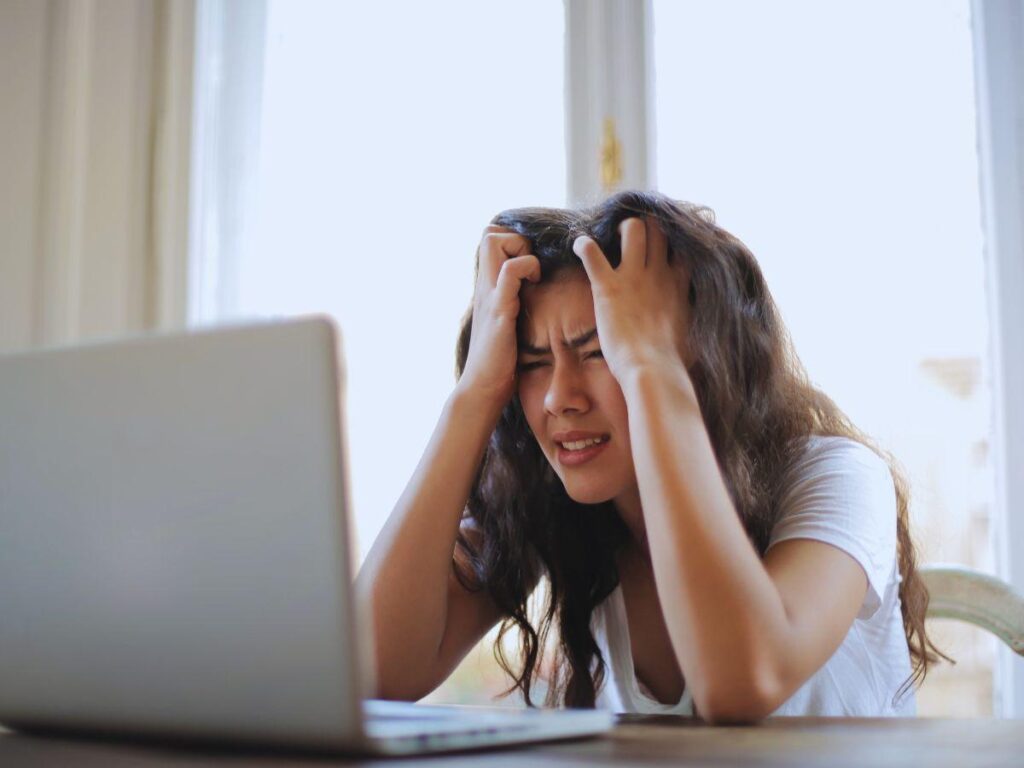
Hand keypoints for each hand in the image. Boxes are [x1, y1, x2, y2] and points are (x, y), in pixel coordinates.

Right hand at [457, 226, 539, 409]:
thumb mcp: (505, 323)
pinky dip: (526, 268)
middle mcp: (484, 286)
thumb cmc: (498, 361)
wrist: (482, 388)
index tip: (530, 264)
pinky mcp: (499, 310)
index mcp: (487, 288)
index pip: (490, 239)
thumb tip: (531, 298)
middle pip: (489, 232)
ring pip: (493, 242)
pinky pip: (509, 272)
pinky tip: (534, 286)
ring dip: (520, 250)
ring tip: (532, 275)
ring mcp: (490, 295)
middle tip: (531, 266)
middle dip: (515, 239)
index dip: (512, 241)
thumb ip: (512, 304)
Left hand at [572, 217, 690, 384]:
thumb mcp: (693, 335)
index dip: (672, 240)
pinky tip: (579, 246)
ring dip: (620, 228)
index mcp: (679, 285)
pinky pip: (591, 252)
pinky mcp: (608, 287)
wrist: (653, 370)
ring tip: (610, 238)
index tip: (662, 245)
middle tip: (632, 238)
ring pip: (632, 228)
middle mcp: (659, 273)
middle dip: (645, 226)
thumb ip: (693, 320)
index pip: (682, 246)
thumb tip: (700, 329)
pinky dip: (582, 245)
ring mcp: (633, 277)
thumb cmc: (673, 362)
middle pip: (658, 228)